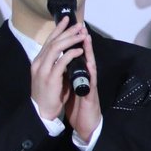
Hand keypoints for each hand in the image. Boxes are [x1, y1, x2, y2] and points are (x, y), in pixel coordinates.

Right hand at [30, 18, 84, 120]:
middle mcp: (39, 63)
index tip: (67, 20)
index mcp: (39, 61)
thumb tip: (68, 54)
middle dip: (67, 31)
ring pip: (56, 48)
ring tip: (81, 35)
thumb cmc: (49, 94)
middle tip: (78, 25)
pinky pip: (61, 62)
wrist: (42, 111)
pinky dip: (71, 54)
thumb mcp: (51, 76)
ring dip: (70, 40)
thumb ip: (56, 64)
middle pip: (53, 41)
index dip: (58, 29)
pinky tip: (79, 50)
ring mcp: (43, 70)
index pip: (49, 41)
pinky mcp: (50, 78)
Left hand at [63, 27, 100, 142]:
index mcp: (76, 75)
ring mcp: (88, 84)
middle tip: (79, 26)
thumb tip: (60, 65)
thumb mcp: (69, 88)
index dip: (69, 43)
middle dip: (80, 40)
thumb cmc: (78, 106)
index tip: (67, 29)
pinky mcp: (90, 93)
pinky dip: (89, 70)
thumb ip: (67, 76)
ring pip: (88, 64)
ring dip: (88, 51)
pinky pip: (90, 80)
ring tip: (86, 37)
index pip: (72, 56)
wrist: (85, 123)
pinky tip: (89, 61)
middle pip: (82, 55)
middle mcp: (83, 76)